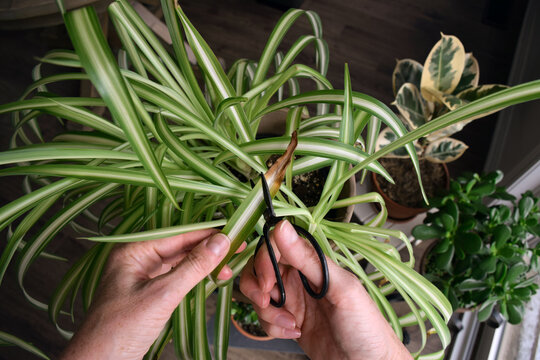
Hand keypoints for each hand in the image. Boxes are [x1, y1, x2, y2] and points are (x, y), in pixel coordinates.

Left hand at [61, 229, 230, 359]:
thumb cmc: (121, 329)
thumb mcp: (163, 294)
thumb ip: (193, 267)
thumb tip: (220, 242)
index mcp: (133, 252)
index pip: (177, 236)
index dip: (207, 235)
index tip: (232, 234)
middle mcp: (136, 260)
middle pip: (179, 248)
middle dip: (207, 251)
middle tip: (235, 251)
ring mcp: (140, 278)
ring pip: (178, 263)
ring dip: (202, 265)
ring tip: (225, 268)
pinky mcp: (146, 295)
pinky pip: (173, 278)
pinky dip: (192, 278)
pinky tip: (207, 278)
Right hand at [240, 220, 411, 359]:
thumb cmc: (366, 327)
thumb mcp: (340, 288)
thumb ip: (309, 259)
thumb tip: (283, 228)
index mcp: (314, 263)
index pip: (277, 246)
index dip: (265, 260)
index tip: (267, 281)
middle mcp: (301, 278)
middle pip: (261, 268)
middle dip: (257, 285)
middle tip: (267, 301)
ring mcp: (294, 300)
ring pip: (260, 294)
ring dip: (267, 311)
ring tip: (290, 323)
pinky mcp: (289, 321)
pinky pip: (265, 317)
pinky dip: (273, 327)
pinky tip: (295, 332)